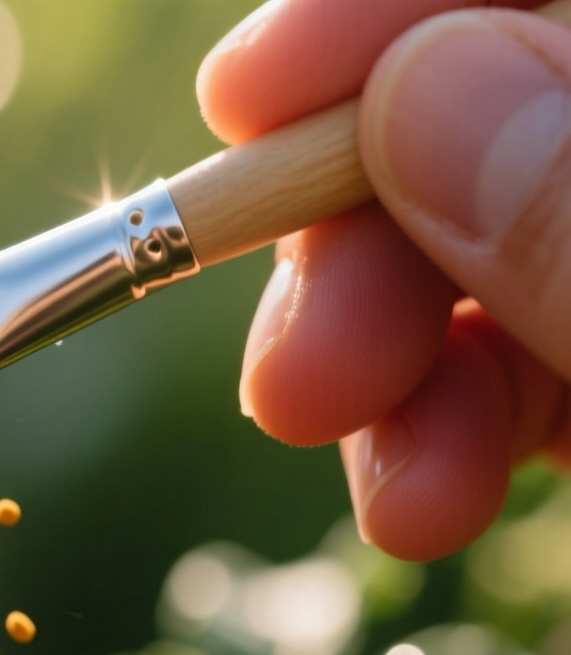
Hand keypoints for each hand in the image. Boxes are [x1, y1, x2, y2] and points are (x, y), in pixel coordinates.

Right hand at [199, 0, 570, 559]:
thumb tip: (419, 90)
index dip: (386, 15)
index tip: (243, 100)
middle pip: (481, 113)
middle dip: (359, 240)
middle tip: (298, 380)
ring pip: (475, 251)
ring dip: (386, 365)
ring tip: (392, 498)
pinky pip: (514, 358)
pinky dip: (446, 428)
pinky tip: (425, 503)